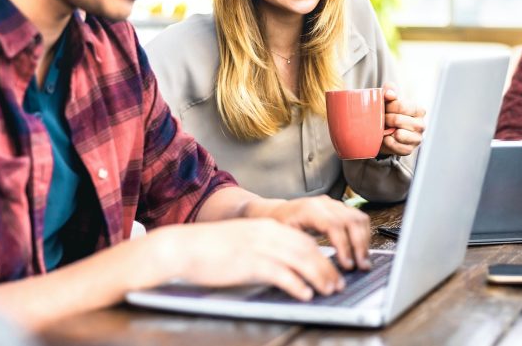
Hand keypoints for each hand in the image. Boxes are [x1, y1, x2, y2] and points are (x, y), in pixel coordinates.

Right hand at [152, 218, 344, 300]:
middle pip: (307, 250)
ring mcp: (259, 247)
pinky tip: (305, 294)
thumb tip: (283, 264)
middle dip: (326, 268)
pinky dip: (297, 285)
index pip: (303, 240)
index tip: (331, 270)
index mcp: (266, 226)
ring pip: (300, 261)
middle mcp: (267, 233)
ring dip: (318, 277)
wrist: (184, 247)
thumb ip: (264, 247)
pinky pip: (281, 274)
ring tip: (328, 291)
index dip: (321, 256)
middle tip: (337, 284)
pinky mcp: (250, 263)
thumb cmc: (210, 248)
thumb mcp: (243, 241)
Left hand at [246, 195, 371, 270]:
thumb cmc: (277, 225)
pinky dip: (362, 235)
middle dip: (359, 245)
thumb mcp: (284, 238)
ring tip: (362, 261)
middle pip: (351, 220)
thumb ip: (301, 249)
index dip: (344, 246)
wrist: (275, 212)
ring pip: (358, 218)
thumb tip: (318, 268)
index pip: (334, 225)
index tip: (347, 265)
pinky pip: (358, 218)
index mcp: (309, 209)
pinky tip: (360, 250)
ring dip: (364, 241)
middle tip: (361, 266)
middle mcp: (324, 203)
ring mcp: (333, 204)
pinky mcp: (339, 208)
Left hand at [380, 83, 425, 156]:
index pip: (402, 106)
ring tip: (385, 127)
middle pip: (398, 120)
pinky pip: (396, 146)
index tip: (384, 107)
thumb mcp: (389, 99)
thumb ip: (390, 91)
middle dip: (385, 119)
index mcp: (419, 110)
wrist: (385, 131)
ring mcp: (417, 139)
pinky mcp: (409, 150)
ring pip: (399, 134)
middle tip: (382, 118)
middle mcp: (421, 125)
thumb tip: (389, 94)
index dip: (388, 106)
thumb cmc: (389, 112)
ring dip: (387, 130)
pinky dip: (387, 142)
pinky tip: (386, 137)